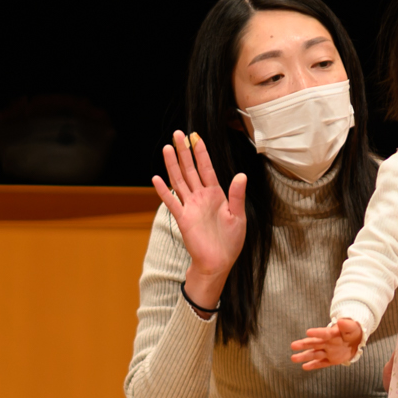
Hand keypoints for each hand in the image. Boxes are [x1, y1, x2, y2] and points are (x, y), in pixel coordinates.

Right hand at [152, 130, 247, 293]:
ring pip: (179, 181)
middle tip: (177, 134)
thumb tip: (241, 175)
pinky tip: (156, 178)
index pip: (207, 168)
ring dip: (172, 165)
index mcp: (216, 194)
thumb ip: (237, 195)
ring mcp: (190, 207)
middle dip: (184, 151)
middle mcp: (201, 197)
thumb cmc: (230, 241)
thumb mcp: (238, 216)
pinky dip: (164, 191)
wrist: (218, 263)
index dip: (201, 153)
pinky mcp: (183, 219)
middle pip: (190, 169)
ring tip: (167, 148)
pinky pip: (172, 202)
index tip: (196, 137)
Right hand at [291, 317, 361, 370]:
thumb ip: (346, 325)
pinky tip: (304, 367)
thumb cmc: (353, 331)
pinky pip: (322, 363)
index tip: (308, 332)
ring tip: (293, 358)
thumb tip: (341, 320)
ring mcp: (328, 351)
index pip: (324, 333)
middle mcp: (327, 343)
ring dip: (304, 356)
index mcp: (332, 333)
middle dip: (303, 345)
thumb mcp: (352, 327)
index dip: (317, 333)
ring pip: (315, 354)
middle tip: (293, 345)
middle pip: (313, 344)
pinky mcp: (331, 360)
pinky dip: (314, 365)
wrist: (357, 339)